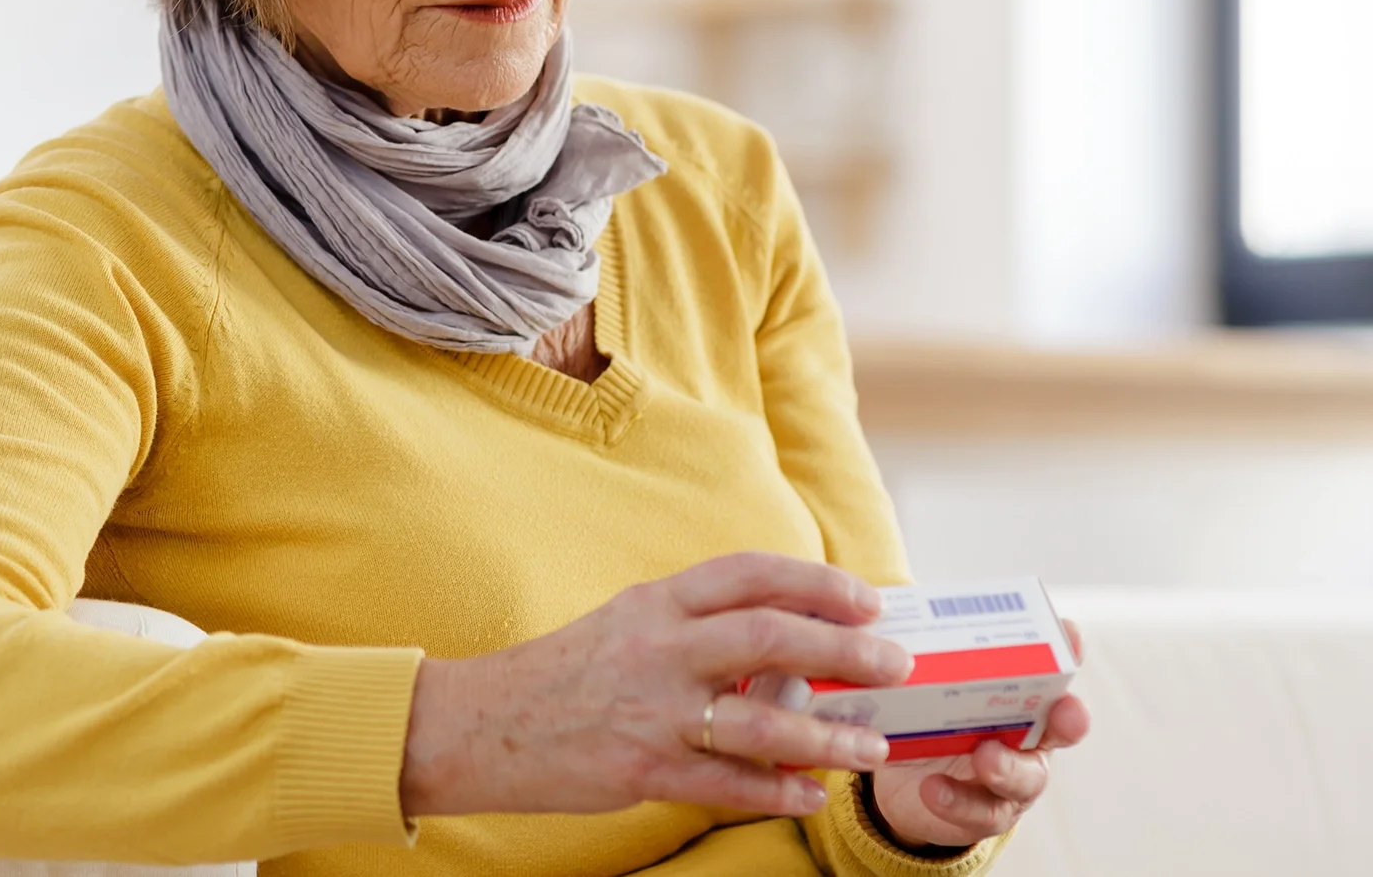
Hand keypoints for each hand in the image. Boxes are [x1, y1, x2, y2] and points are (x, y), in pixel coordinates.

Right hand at [399, 553, 913, 818]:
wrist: (479, 724)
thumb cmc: (562, 673)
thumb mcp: (627, 624)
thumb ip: (695, 627)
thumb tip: (783, 643)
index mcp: (656, 603)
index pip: (748, 576)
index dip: (816, 583)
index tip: (866, 599)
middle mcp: (658, 648)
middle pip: (768, 637)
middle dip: (842, 650)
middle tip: (892, 663)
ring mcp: (651, 711)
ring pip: (757, 722)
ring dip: (825, 736)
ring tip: (870, 746)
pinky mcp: (641, 768)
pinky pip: (725, 783)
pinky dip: (774, 791)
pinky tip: (809, 795)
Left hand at [867, 622, 1091, 850]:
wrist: (901, 780)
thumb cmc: (923, 716)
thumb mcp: (920, 682)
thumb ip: (919, 650)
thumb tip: (889, 602)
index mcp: (1016, 695)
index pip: (1051, 669)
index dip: (1068, 653)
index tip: (1069, 634)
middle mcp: (1026, 736)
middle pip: (1060, 728)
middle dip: (1067, 719)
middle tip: (1062, 713)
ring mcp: (1010, 779)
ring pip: (1026, 777)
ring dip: (1009, 766)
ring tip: (985, 757)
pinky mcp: (982, 813)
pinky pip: (977, 811)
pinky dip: (957, 800)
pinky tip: (932, 789)